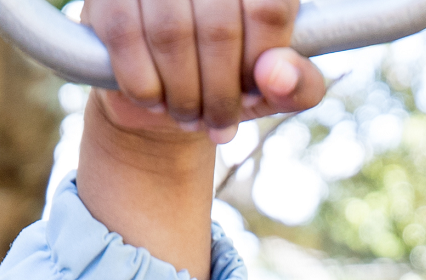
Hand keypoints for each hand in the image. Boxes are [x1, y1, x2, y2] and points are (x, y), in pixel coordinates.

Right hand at [87, 0, 327, 140]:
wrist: (165, 92)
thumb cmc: (230, 80)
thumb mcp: (274, 89)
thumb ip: (299, 84)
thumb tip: (276, 76)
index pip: (268, 10)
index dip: (261, 63)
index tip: (253, 94)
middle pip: (219, 27)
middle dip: (219, 93)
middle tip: (217, 123)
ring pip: (171, 34)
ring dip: (182, 95)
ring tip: (189, 116)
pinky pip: (127, 38)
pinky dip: (144, 86)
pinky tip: (155, 100)